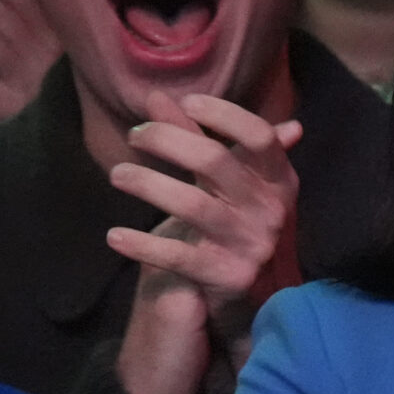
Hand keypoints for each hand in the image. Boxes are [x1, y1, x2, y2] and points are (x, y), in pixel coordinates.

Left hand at [106, 94, 304, 393]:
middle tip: (136, 137)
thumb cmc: (244, 224)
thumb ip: (200, 139)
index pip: (260, 136)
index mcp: (278, 180)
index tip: (188, 102)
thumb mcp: (234, 182)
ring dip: (148, 185)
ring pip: (192, 206)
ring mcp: (250, 243)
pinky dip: (142, 245)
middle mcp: (270, 209)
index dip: (224, 115)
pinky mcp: (227, 274)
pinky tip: (115, 236)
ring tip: (118, 176)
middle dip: (168, 141)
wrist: (263, 296)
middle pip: (215, 162)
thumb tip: (160, 96)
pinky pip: (178, 257)